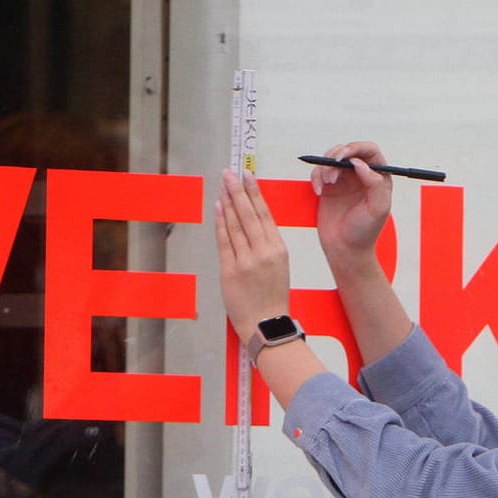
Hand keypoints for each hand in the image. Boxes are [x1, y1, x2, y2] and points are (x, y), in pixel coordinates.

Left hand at [216, 168, 290, 342]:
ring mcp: (246, 261)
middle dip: (238, 190)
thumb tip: (251, 222)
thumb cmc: (272, 298)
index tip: (248, 176)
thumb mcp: (279, 268)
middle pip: (249, 215)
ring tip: (223, 184)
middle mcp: (264, 252)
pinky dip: (220, 222)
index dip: (255, 193)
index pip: (265, 215)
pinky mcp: (230, 271)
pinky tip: (218, 208)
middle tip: (230, 172)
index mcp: (279, 250)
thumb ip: (266, 246)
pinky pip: (224, 241)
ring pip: (235, 224)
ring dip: (227, 202)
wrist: (266, 325)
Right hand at [312, 140, 392, 268]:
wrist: (345, 250)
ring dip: (325, 166)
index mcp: (378, 177)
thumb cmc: (365, 232)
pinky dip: (316, 177)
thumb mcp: (378, 208)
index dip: (357, 147)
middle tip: (332, 168)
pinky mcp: (328, 187)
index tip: (344, 156)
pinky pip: (319, 171)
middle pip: (348, 150)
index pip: (369, 150)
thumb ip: (375, 183)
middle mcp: (361, 175)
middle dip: (337, 155)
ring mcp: (344, 180)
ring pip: (331, 158)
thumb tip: (360, 163)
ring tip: (327, 183)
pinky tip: (319, 191)